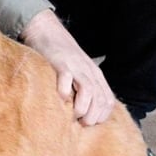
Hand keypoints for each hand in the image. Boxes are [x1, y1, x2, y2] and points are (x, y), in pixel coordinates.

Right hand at [20, 10, 115, 125]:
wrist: (47, 31)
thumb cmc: (60, 56)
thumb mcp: (78, 71)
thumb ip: (82, 88)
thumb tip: (82, 112)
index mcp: (96, 76)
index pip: (108, 101)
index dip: (101, 116)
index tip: (88, 124)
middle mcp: (89, 72)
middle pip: (100, 100)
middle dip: (92, 117)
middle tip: (80, 123)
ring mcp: (76, 67)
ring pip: (88, 92)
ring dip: (82, 109)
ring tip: (72, 116)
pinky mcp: (61, 64)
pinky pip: (66, 81)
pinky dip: (64, 94)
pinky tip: (59, 99)